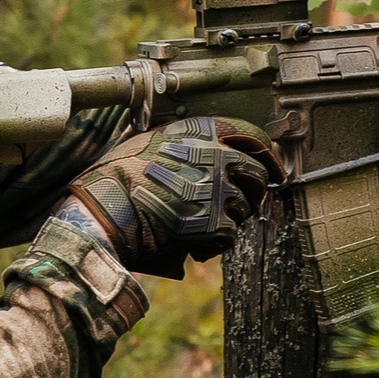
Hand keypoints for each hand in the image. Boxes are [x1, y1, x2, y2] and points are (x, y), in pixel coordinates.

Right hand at [58, 117, 282, 275]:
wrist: (104, 210)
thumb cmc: (117, 177)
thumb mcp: (150, 142)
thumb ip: (184, 144)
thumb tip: (212, 152)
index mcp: (200, 131)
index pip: (251, 135)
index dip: (268, 154)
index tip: (274, 168)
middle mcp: (214, 154)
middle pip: (257, 174)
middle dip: (253, 193)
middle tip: (239, 207)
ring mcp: (217, 188)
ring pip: (245, 207)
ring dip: (229, 221)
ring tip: (200, 227)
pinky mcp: (215, 221)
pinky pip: (229, 236)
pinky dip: (214, 245)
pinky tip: (192, 246)